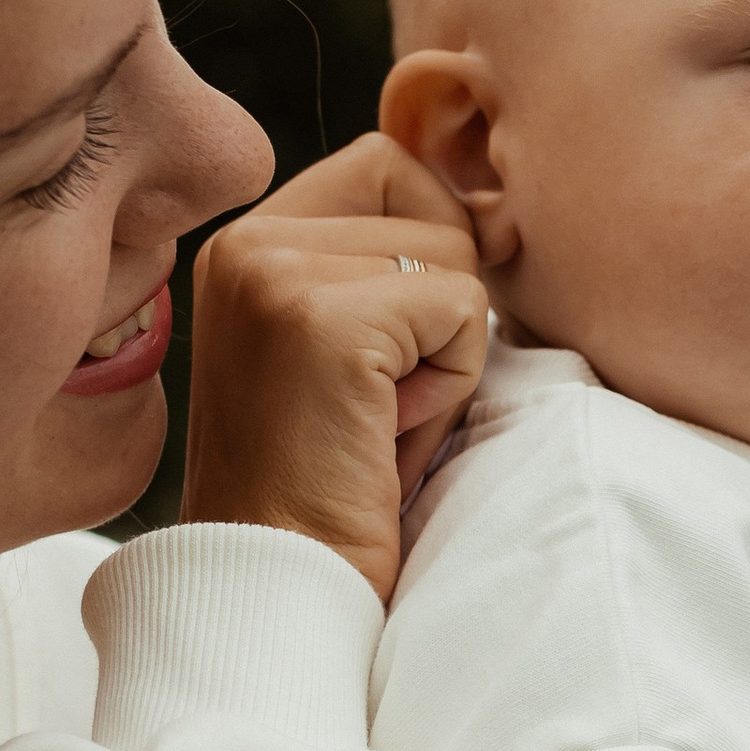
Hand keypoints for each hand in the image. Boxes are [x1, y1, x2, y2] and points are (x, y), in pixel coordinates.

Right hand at [181, 134, 485, 596]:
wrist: (280, 584)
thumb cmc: (334, 482)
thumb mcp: (362, 352)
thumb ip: (400, 266)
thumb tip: (504, 212)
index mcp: (246, 241)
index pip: (388, 167)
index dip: (428, 252)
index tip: (390, 355)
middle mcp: (245, 240)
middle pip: (424, 190)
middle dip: (438, 295)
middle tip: (383, 395)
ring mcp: (274, 272)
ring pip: (453, 252)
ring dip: (448, 349)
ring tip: (380, 419)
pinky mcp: (320, 319)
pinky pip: (461, 307)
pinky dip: (452, 381)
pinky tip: (388, 435)